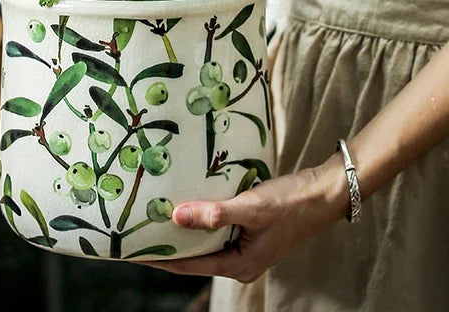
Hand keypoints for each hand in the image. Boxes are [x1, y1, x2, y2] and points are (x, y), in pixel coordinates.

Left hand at [149, 157, 347, 282]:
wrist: (324, 192)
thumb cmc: (292, 203)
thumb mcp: (251, 207)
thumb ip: (214, 213)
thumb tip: (176, 216)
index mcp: (240, 265)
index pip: (189, 265)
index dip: (159, 258)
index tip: (133, 251)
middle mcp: (240, 261)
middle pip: (193, 255)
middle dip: (166, 244)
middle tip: (136, 230)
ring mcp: (244, 246)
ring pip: (203, 240)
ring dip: (181, 229)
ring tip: (152, 216)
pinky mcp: (248, 230)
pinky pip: (215, 227)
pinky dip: (199, 217)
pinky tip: (184, 202)